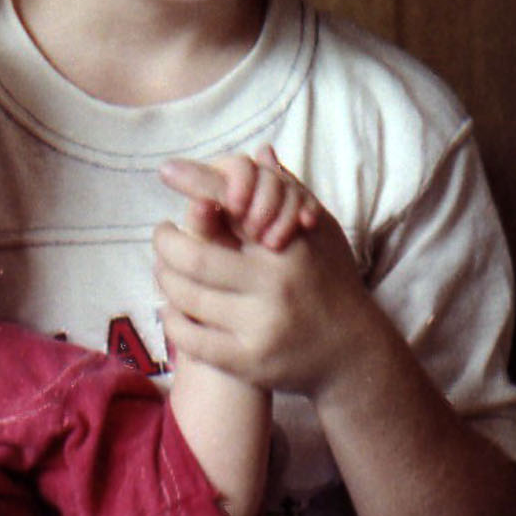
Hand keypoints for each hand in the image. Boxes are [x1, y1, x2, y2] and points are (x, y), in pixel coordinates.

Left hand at [154, 166, 370, 398]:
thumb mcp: (318, 233)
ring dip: (165, 280)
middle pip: (196, 259)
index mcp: (289, 248)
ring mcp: (261, 327)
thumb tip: (259, 152)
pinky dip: (173, 321)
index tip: (166, 172)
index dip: (197, 186)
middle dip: (166, 243)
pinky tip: (171, 307)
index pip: (235, 206)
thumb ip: (286, 194)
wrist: (354, 353)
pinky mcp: (249, 363)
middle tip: (161, 234)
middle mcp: (276, 286)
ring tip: (163, 268)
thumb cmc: (330, 282)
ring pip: (188, 299)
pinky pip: (191, 339)